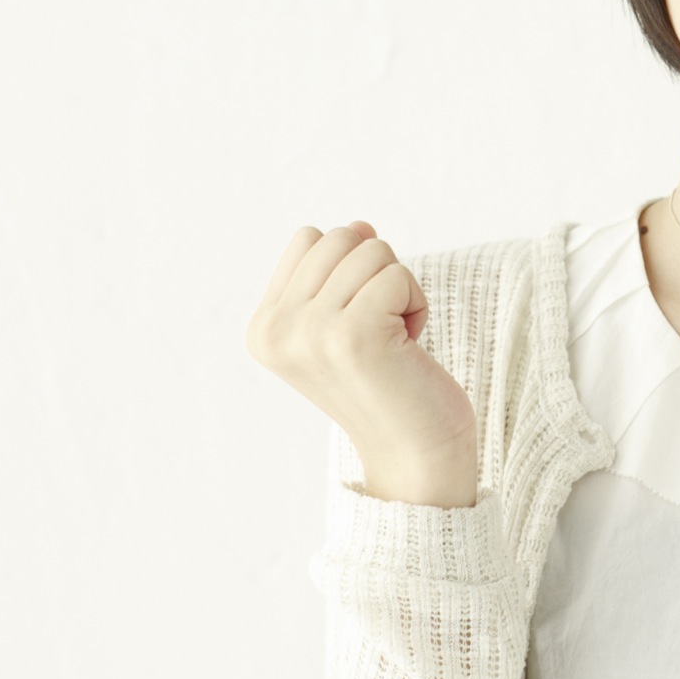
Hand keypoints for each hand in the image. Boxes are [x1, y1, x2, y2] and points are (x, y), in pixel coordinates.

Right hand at [244, 222, 479, 507]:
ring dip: (399, 290)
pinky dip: (417, 304)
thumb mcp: (343, 319)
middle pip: (340, 237)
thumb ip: (338, 269)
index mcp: (262, 328)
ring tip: (393, 341)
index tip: (355, 325)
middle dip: (376, 274)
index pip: (309, 239)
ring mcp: (310, 333)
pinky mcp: (353, 335)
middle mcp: (275, 330)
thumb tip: (359, 225)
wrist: (415, 452)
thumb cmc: (387, 383)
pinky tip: (408, 348)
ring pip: (372, 250)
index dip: (349, 271)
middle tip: (380, 332)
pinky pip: (398, 273)